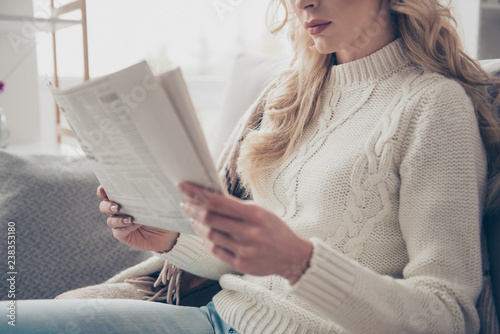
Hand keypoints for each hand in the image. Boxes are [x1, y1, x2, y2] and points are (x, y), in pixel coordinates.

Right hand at [97, 185, 178, 251]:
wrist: (167, 231)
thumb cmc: (160, 211)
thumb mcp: (159, 200)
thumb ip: (156, 192)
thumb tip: (163, 182)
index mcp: (123, 198)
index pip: (108, 192)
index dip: (103, 190)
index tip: (104, 188)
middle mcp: (118, 210)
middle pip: (104, 206)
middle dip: (107, 205)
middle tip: (117, 206)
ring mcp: (119, 224)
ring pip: (110, 221)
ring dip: (118, 219)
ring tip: (130, 218)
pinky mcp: (123, 235)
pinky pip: (120, 232)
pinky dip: (126, 228)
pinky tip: (135, 224)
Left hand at [177, 182, 312, 283]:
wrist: (292, 255)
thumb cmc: (274, 229)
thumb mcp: (260, 211)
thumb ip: (237, 206)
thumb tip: (210, 197)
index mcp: (255, 215)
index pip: (219, 202)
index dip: (198, 193)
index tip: (184, 186)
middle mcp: (249, 232)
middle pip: (210, 219)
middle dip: (193, 209)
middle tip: (185, 203)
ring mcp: (244, 250)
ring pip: (210, 235)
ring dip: (198, 225)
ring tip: (193, 217)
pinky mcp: (240, 264)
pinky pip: (216, 250)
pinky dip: (207, 240)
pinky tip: (204, 233)